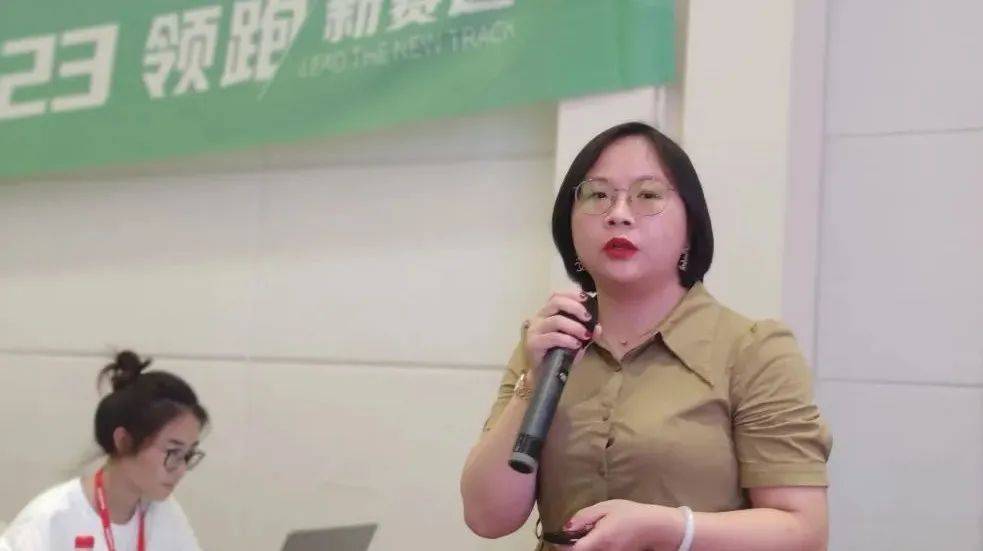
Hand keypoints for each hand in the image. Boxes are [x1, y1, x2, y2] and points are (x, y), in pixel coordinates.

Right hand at [523, 290, 599, 386]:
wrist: (543, 374)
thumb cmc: (559, 354)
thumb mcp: (576, 341)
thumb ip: (586, 333)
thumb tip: (598, 327)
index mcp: (547, 313)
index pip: (557, 296)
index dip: (572, 295)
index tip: (587, 299)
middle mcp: (539, 318)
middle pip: (556, 302)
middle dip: (575, 307)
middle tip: (589, 318)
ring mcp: (535, 330)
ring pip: (555, 320)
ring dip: (574, 326)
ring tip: (585, 335)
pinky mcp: (533, 343)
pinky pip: (552, 337)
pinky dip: (567, 339)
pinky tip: (576, 345)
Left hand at [561, 499, 683, 550]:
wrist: (656, 527)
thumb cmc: (631, 514)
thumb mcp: (606, 508)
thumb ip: (584, 517)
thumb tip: (566, 527)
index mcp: (600, 540)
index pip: (574, 550)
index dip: (562, 545)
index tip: (558, 538)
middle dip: (573, 546)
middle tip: (573, 535)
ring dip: (584, 547)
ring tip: (588, 535)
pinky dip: (594, 548)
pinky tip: (599, 539)